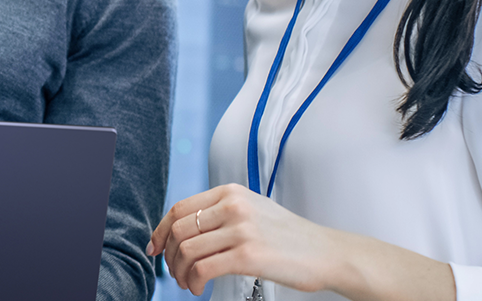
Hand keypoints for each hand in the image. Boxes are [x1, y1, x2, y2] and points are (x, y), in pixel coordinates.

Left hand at [147, 185, 454, 300]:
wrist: (327, 252)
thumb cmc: (290, 237)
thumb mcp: (253, 210)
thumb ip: (221, 213)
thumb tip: (182, 230)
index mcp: (230, 192)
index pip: (179, 208)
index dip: (160, 231)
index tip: (153, 248)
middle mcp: (233, 205)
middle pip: (179, 230)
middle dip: (168, 256)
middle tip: (174, 273)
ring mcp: (241, 229)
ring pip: (187, 250)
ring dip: (180, 272)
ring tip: (188, 284)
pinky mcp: (248, 255)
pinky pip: (203, 269)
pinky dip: (194, 282)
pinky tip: (199, 289)